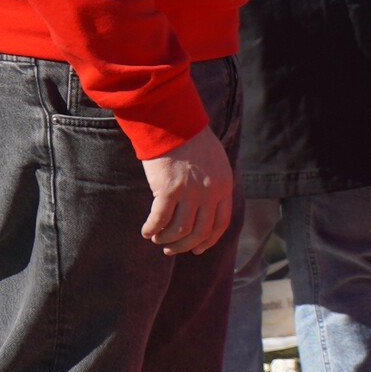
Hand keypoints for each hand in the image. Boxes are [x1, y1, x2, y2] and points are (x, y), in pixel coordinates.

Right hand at [139, 127, 234, 255]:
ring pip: (180, 231)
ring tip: (156, 239)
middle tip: (169, 250)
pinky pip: (159, 220)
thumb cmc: (190, 140)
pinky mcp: (168, 190)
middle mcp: (210, 191)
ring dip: (166, 240)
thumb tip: (202, 212)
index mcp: (224, 184)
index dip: (208, 240)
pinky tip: (146, 231)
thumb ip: (213, 185)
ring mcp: (190, 191)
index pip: (221, 223)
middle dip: (184, 246)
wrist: (173, 121)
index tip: (197, 249)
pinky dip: (152, 229)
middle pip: (200, 232)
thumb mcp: (214, 162)